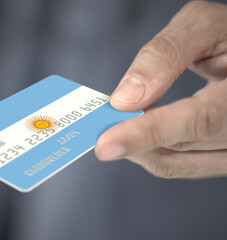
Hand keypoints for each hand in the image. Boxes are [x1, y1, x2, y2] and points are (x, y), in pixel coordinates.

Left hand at [95, 1, 226, 178]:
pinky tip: (137, 125)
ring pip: (176, 163)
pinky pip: (181, 163)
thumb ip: (165, 55)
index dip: (148, 133)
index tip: (106, 144)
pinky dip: (151, 147)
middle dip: (130, 136)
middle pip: (180, 147)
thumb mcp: (204, 25)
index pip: (200, 120)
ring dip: (137, 144)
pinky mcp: (222, 156)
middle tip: (96, 123)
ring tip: (117, 118)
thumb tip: (125, 98)